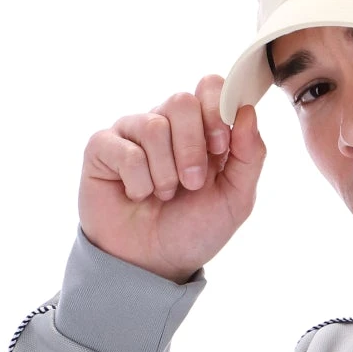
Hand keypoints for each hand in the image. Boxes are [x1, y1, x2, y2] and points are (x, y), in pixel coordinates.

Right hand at [77, 75, 265, 283]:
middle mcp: (167, 123)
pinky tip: (136, 195)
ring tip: (164, 195)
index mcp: (202, 129)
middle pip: (182, 102)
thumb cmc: (193, 230)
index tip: (220, 148)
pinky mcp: (103, 147)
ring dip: (165, 173)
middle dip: (192, 149)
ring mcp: (133, 132)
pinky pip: (126, 150)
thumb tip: (248, 111)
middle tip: (192, 184)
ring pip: (154, 126)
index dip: (217, 111)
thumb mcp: (236, 199)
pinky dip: (139, 183)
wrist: (153, 264)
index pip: (211, 87)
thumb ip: (250, 156)